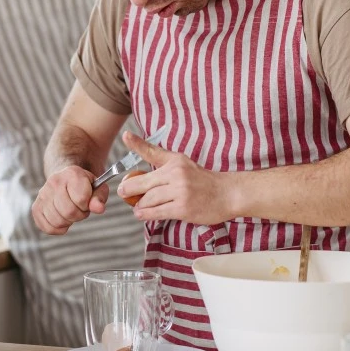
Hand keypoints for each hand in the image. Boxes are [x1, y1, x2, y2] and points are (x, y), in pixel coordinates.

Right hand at [32, 165, 107, 234]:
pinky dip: (57, 229)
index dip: (87, 205)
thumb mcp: (97, 188)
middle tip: (80, 209)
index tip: (86, 202)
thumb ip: (99, 198)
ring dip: (68, 222)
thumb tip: (98, 209)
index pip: (81, 199)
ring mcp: (43, 194)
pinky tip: (62, 219)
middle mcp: (54, 182)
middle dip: (79, 215)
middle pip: (69, 212)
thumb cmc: (84, 186)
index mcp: (72, 174)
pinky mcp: (36, 207)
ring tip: (70, 212)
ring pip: (57, 221)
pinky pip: (47, 228)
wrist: (66, 180)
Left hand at [117, 131, 236, 224]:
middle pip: (143, 182)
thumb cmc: (202, 180)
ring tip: (137, 207)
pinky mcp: (182, 208)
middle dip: (129, 189)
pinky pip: (157, 212)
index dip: (137, 144)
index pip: (152, 152)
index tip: (126, 136)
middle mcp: (177, 174)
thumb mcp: (183, 163)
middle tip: (123, 192)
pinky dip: (146, 214)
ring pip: (148, 199)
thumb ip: (161, 162)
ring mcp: (180, 192)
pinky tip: (141, 214)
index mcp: (175, 162)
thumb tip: (139, 166)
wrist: (226, 194)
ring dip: (138, 205)